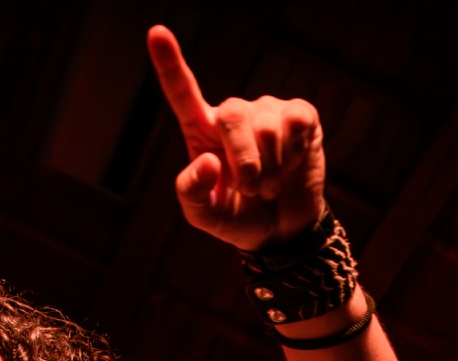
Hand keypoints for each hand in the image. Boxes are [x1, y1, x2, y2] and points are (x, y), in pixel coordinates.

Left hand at [148, 25, 324, 250]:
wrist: (281, 229)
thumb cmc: (236, 216)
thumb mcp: (204, 215)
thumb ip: (192, 192)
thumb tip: (207, 161)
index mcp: (201, 131)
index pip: (182, 92)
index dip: (169, 63)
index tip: (157, 33)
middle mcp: (233, 114)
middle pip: (232, 114)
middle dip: (245, 162)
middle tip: (253, 190)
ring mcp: (268, 110)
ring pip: (266, 128)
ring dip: (271, 169)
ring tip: (271, 184)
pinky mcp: (300, 115)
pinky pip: (296, 124)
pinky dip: (294, 155)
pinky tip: (292, 164)